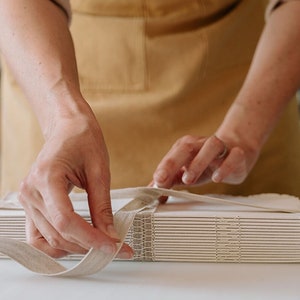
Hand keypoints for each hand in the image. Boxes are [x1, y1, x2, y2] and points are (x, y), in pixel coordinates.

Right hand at [18, 112, 132, 258]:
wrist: (68, 128)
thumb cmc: (83, 140)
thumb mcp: (99, 171)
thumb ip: (102, 206)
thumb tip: (110, 234)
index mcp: (47, 177)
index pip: (66, 220)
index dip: (91, 238)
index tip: (113, 246)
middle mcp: (31, 190)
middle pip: (57, 234)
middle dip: (87, 246)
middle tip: (113, 247)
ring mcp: (27, 198)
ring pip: (48, 239)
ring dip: (74, 247)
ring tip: (98, 244)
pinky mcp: (32, 203)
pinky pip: (39, 234)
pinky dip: (57, 243)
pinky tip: (78, 241)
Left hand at [153, 134, 258, 190]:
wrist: (236, 150)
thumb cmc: (207, 162)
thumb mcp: (186, 171)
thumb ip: (170, 180)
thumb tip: (152, 190)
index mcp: (186, 147)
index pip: (172, 155)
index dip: (163, 168)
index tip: (156, 181)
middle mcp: (201, 144)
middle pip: (186, 147)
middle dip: (172, 162)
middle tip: (163, 179)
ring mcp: (220, 147)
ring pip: (210, 147)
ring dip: (197, 163)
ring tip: (188, 180)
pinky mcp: (237, 154)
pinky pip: (233, 156)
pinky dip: (224, 167)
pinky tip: (216, 178)